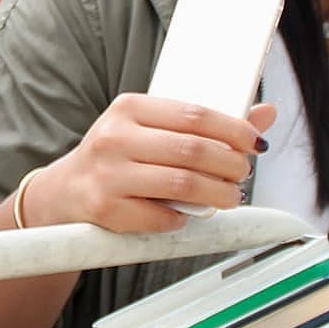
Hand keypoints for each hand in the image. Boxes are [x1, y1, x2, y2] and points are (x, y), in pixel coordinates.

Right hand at [17, 96, 274, 234]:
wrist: (63, 193)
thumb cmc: (118, 158)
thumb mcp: (152, 130)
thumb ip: (204, 124)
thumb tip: (265, 113)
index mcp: (129, 108)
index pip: (195, 114)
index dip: (234, 130)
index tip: (254, 143)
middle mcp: (115, 137)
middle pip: (192, 150)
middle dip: (230, 165)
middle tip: (243, 175)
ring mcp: (107, 174)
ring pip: (182, 184)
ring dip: (217, 194)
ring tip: (230, 197)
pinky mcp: (104, 209)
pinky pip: (160, 217)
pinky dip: (181, 219)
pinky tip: (186, 216)